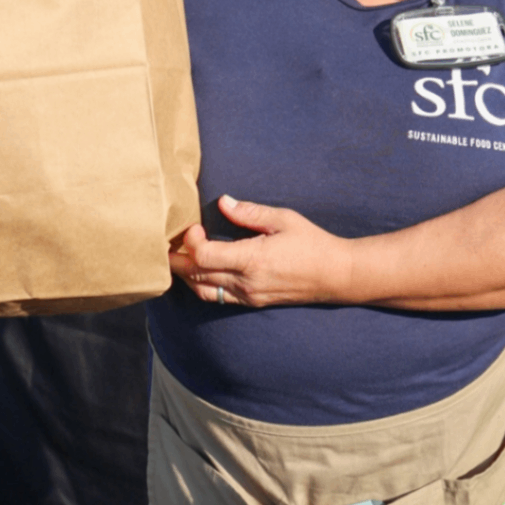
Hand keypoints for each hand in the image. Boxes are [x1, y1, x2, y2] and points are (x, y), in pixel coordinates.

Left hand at [170, 194, 351, 307]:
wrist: (335, 275)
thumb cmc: (312, 243)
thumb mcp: (283, 219)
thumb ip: (249, 212)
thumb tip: (223, 202)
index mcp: (252, 260)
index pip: (203, 257)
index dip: (190, 242)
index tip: (194, 226)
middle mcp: (246, 283)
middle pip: (195, 275)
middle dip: (177, 259)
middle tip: (168, 242)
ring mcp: (248, 296)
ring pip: (202, 290)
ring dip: (186, 274)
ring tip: (179, 256)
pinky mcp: (252, 302)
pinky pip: (216, 297)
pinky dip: (201, 284)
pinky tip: (199, 270)